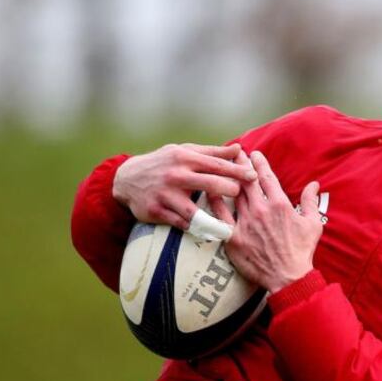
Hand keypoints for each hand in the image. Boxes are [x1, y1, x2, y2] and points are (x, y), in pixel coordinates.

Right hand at [112, 143, 257, 229]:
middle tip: (242, 196)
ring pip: (195, 211)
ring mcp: (165, 195)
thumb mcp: (184, 152)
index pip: (216, 164)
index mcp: (185, 158)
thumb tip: (239, 149)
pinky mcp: (156, 211)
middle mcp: (176, 175)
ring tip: (228, 225)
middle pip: (210, 184)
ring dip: (213, 220)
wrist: (127, 179)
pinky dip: (194, 228)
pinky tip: (207, 231)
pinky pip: (180, 223)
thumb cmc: (163, 163)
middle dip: (230, 190)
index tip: (254, 177)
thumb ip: (212, 152)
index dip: (237, 171)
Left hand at [209, 151, 322, 292]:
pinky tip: (209, 191)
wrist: (288, 277)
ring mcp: (246, 223)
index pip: (267, 177)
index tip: (255, 154)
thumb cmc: (302, 251)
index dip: (260, 163)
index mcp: (279, 205)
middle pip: (247, 181)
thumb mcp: (313, 224)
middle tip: (235, 153)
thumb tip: (314, 184)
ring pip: (233, 194)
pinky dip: (214, 202)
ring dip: (228, 178)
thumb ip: (310, 201)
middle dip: (241, 164)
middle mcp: (261, 210)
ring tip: (222, 166)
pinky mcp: (234, 238)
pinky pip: (220, 216)